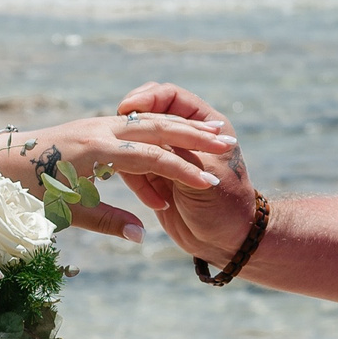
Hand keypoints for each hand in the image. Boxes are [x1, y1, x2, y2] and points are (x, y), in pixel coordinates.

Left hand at [0, 109, 233, 240]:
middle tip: (228, 142)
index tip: (210, 181)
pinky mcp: (95, 126)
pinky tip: (181, 135)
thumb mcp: (63, 211)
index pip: (149, 156)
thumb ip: (105, 220)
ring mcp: (98, 123)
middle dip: (194, 135)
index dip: (181, 170)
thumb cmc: (25, 190)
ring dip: (183, 125)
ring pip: (149, 119)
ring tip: (215, 131)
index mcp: (94, 150)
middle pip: (157, 127)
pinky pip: (136, 123)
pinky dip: (163, 127)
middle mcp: (99, 129)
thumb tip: (140, 235)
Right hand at [110, 82, 257, 263]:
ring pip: (138, 145)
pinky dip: (140, 185)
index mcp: (205, 122)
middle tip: (110, 131)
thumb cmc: (227, 205)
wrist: (227, 242)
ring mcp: (169, 157)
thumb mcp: (203, 171)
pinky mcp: (156, 179)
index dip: (148, 98)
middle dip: (131, 127)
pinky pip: (136, 172)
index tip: (129, 107)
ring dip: (136, 161)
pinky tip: (157, 204)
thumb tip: (144, 133)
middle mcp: (185, 137)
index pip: (170, 96)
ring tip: (146, 182)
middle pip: (149, 116)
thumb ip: (175, 151)